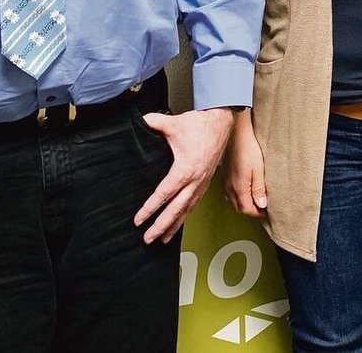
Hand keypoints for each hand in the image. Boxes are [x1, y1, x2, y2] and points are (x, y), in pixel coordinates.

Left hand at [134, 108, 236, 243]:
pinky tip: (179, 221)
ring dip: (174, 225)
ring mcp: (203, 182)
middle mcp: (196, 180)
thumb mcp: (173, 123)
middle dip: (161, 226)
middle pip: (176, 209)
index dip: (150, 208)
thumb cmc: (200, 123)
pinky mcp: (206, 181)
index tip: (139, 220)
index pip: (164, 194)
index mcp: (186, 169)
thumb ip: (153, 123)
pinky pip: (194, 203)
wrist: (222, 121)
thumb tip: (139, 122)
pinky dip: (185, 215)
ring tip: (163, 239)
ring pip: (187, 209)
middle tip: (148, 240)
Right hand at [223, 110, 267, 216]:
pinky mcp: (226, 176)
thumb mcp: (258, 170)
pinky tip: (247, 190)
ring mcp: (226, 182)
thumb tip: (262, 205)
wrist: (236, 134)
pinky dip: (241, 196)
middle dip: (252, 210)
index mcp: (238, 189)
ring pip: (235, 201)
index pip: (247, 210)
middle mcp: (229, 188)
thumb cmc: (248, 149)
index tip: (269, 211)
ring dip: (246, 203)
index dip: (258, 213)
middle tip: (265, 207)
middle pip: (240, 207)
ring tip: (258, 198)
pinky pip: (232, 192)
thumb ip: (259, 189)